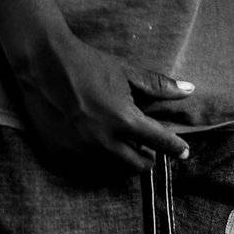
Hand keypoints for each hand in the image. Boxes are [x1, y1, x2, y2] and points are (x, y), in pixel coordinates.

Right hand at [10, 29, 192, 179]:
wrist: (43, 64)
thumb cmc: (89, 64)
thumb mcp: (126, 72)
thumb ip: (158, 85)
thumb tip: (189, 89)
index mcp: (123, 120)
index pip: (159, 142)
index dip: (175, 148)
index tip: (184, 152)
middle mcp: (103, 141)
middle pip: (138, 166)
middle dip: (147, 156)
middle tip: (146, 144)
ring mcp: (80, 152)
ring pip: (113, 169)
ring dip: (122, 159)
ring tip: (119, 140)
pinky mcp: (60, 156)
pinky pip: (87, 168)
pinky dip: (97, 159)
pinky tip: (95, 142)